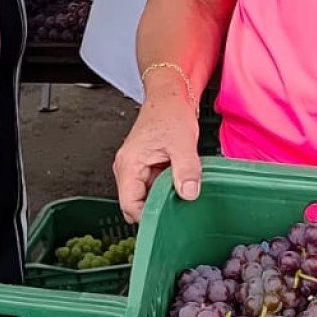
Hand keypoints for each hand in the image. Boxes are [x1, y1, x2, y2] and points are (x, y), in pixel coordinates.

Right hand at [114, 91, 201, 221]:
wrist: (170, 96)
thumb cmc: (169, 112)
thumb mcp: (183, 142)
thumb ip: (186, 169)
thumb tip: (189, 194)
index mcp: (128, 164)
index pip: (129, 205)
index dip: (147, 216)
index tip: (168, 220)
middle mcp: (127, 169)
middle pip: (136, 204)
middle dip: (156, 208)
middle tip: (178, 205)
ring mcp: (136, 169)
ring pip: (146, 197)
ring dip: (163, 198)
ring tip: (181, 189)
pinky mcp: (147, 168)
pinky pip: (154, 188)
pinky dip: (167, 189)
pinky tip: (180, 183)